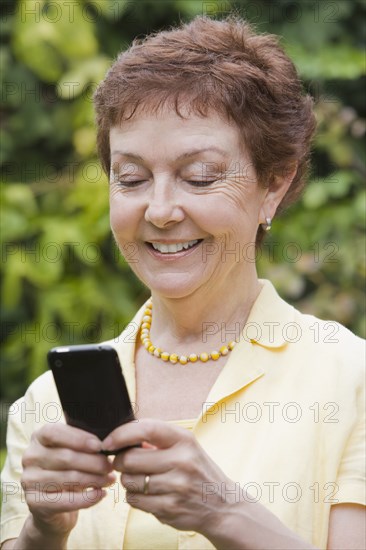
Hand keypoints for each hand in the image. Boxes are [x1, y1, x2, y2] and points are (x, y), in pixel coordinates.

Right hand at [21, 424, 115, 537]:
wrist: (53, 505)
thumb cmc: (68, 469)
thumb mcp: (72, 451)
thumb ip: (83, 443)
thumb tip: (107, 443)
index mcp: (38, 437)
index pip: (55, 433)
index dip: (78, 438)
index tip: (100, 446)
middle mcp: (30, 457)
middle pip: (65, 457)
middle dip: (93, 462)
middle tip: (111, 466)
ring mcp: (29, 480)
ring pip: (68, 478)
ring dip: (94, 479)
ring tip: (110, 479)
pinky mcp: (34, 503)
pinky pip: (66, 501)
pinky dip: (87, 498)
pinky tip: (101, 494)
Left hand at [102, 418, 235, 534]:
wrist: (224, 506)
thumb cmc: (198, 471)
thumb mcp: (186, 447)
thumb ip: (157, 439)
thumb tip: (121, 438)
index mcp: (184, 440)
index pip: (146, 429)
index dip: (121, 434)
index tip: (108, 442)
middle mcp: (182, 461)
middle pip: (130, 459)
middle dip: (120, 462)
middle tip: (125, 464)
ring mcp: (176, 486)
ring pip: (129, 481)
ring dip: (128, 481)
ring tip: (141, 479)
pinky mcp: (169, 508)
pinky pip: (134, 501)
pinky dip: (135, 497)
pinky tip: (149, 494)